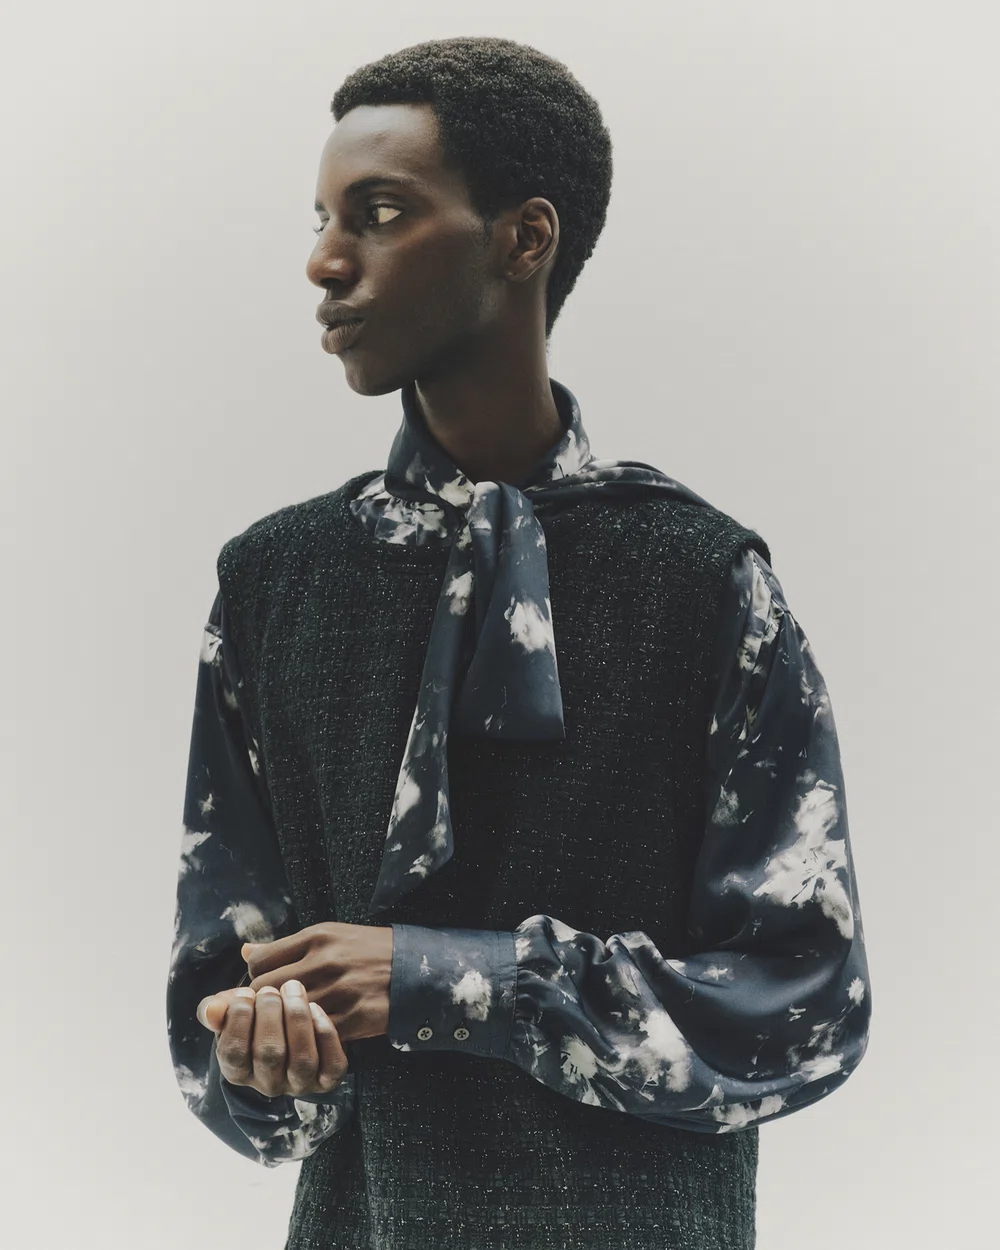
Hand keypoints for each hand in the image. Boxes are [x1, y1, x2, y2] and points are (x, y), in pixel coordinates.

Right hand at [197, 982, 348, 1097]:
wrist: (296, 1019)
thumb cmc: (259, 1014)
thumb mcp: (235, 1010)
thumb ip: (218, 1008)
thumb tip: (212, 1009)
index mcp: (239, 1071)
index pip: (233, 1053)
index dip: (238, 1019)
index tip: (245, 991)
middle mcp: (269, 1084)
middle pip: (268, 1055)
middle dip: (269, 1015)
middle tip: (272, 988)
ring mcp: (301, 1083)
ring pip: (301, 1061)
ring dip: (297, 1019)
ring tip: (293, 989)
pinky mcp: (329, 1078)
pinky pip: (331, 1065)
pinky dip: (325, 1035)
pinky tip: (317, 1007)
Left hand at [241, 922, 393, 1044]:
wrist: (418, 968)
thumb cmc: (368, 949)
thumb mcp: (330, 934)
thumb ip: (287, 946)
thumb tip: (246, 953)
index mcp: (316, 937)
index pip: (259, 962)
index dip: (254, 979)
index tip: (262, 989)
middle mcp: (325, 961)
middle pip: (265, 991)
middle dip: (261, 1006)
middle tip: (268, 1014)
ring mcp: (339, 991)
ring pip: (286, 1018)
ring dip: (281, 1027)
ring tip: (285, 1027)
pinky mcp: (354, 1018)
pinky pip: (314, 1035)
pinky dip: (308, 1039)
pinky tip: (310, 1036)